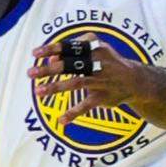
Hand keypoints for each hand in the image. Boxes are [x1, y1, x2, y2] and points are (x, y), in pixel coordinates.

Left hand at [28, 32, 142, 124]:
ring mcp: (100, 80)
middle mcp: (97, 63)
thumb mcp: (94, 51)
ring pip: (76, 83)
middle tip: (30, 73)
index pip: (69, 46)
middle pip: (70, 64)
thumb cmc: (107, 61)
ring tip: (38, 92)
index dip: (51, 49)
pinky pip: (86, 105)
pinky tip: (61, 120)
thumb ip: (71, 52)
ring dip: (55, 88)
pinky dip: (74, 113)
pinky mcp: (103, 97)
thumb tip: (50, 58)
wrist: (135, 80)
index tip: (34, 53)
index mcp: (94, 48)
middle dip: (49, 69)